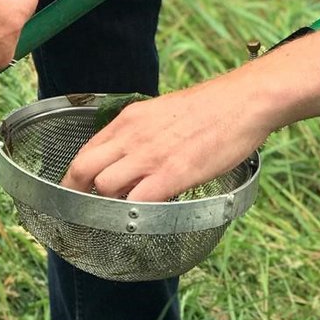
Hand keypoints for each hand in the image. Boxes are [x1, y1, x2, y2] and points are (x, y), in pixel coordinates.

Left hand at [61, 25, 319, 201]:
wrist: (244, 100)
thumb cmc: (210, 108)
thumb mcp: (163, 111)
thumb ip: (141, 134)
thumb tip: (128, 160)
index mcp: (129, 119)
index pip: (84, 152)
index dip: (75, 178)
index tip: (76, 195)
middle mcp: (133, 135)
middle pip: (83, 170)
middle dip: (78, 195)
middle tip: (87, 213)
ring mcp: (151, 155)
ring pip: (104, 188)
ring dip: (108, 206)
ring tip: (124, 214)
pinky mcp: (174, 173)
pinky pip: (137, 203)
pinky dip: (134, 215)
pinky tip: (146, 219)